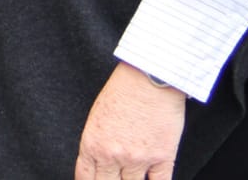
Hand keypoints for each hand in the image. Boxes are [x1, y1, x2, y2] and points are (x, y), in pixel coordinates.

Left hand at [75, 61, 185, 178]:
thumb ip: (96, 144)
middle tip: (116, 177)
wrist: (148, 77)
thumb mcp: (97, 118)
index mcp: (92, 144)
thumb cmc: (122, 91)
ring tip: (134, 176)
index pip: (85, 179)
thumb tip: (99, 164)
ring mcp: (138, 159)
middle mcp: (113, 155)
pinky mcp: (162, 158)